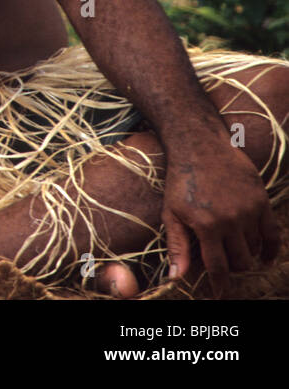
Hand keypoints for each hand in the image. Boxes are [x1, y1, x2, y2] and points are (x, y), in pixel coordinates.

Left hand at [162, 131, 279, 294]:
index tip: (220, 295)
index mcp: (206, 226)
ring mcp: (248, 211)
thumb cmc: (181, 182)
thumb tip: (176, 277)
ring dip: (247, 256)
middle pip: (239, 261)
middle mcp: (230, 220)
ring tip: (235, 252)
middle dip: (232, 268)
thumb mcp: (171, 213)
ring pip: (255, 249)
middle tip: (223, 264)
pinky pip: (272, 234)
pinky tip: (264, 256)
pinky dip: (270, 248)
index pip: (217, 267)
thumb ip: (177, 246)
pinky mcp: (261, 201)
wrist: (199, 147)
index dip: (219, 285)